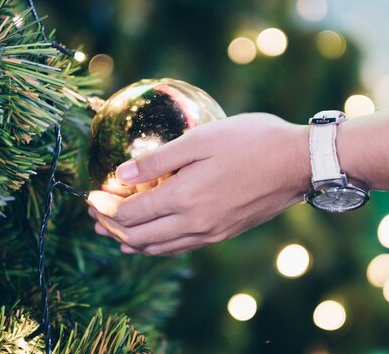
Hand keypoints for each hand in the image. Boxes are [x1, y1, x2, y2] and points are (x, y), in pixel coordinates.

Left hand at [87, 113, 310, 255]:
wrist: (299, 162)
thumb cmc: (250, 141)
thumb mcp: (199, 140)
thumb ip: (157, 161)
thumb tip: (119, 175)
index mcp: (184, 198)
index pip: (130, 213)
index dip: (104, 207)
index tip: (89, 196)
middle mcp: (194, 224)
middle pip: (138, 235)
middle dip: (109, 225)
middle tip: (92, 215)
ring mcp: (210, 233)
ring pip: (158, 248)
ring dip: (129, 240)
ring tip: (110, 233)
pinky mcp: (223, 233)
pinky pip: (178, 248)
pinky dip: (155, 247)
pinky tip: (148, 242)